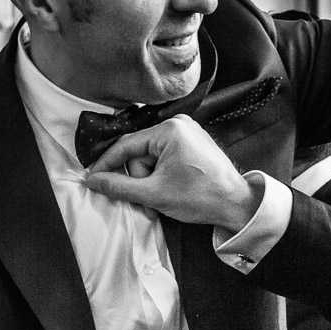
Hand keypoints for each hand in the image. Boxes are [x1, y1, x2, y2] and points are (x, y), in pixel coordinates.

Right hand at [83, 115, 260, 231]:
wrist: (237, 205)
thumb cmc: (201, 197)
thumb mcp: (153, 194)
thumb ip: (119, 187)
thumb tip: (93, 181)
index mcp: (169, 130)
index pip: (126, 145)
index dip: (106, 165)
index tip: (92, 179)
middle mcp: (178, 124)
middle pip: (139, 154)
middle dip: (140, 181)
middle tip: (148, 203)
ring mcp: (187, 133)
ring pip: (151, 158)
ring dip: (151, 182)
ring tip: (161, 201)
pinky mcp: (192, 144)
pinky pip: (165, 157)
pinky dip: (161, 176)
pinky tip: (169, 190)